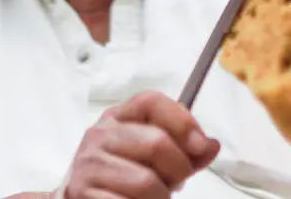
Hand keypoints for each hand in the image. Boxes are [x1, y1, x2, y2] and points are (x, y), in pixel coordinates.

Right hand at [60, 91, 220, 198]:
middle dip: (178, 169)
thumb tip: (211, 145)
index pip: (151, 101)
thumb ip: (185, 151)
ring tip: (155, 197)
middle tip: (176, 182)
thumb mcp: (153, 157)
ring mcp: (89, 164)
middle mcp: (100, 134)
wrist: (80, 198)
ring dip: (160, 197)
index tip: (200, 145)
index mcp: (118, 117)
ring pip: (146, 182)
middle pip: (156, 142)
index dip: (181, 121)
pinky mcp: (83, 193)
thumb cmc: (121, 176)